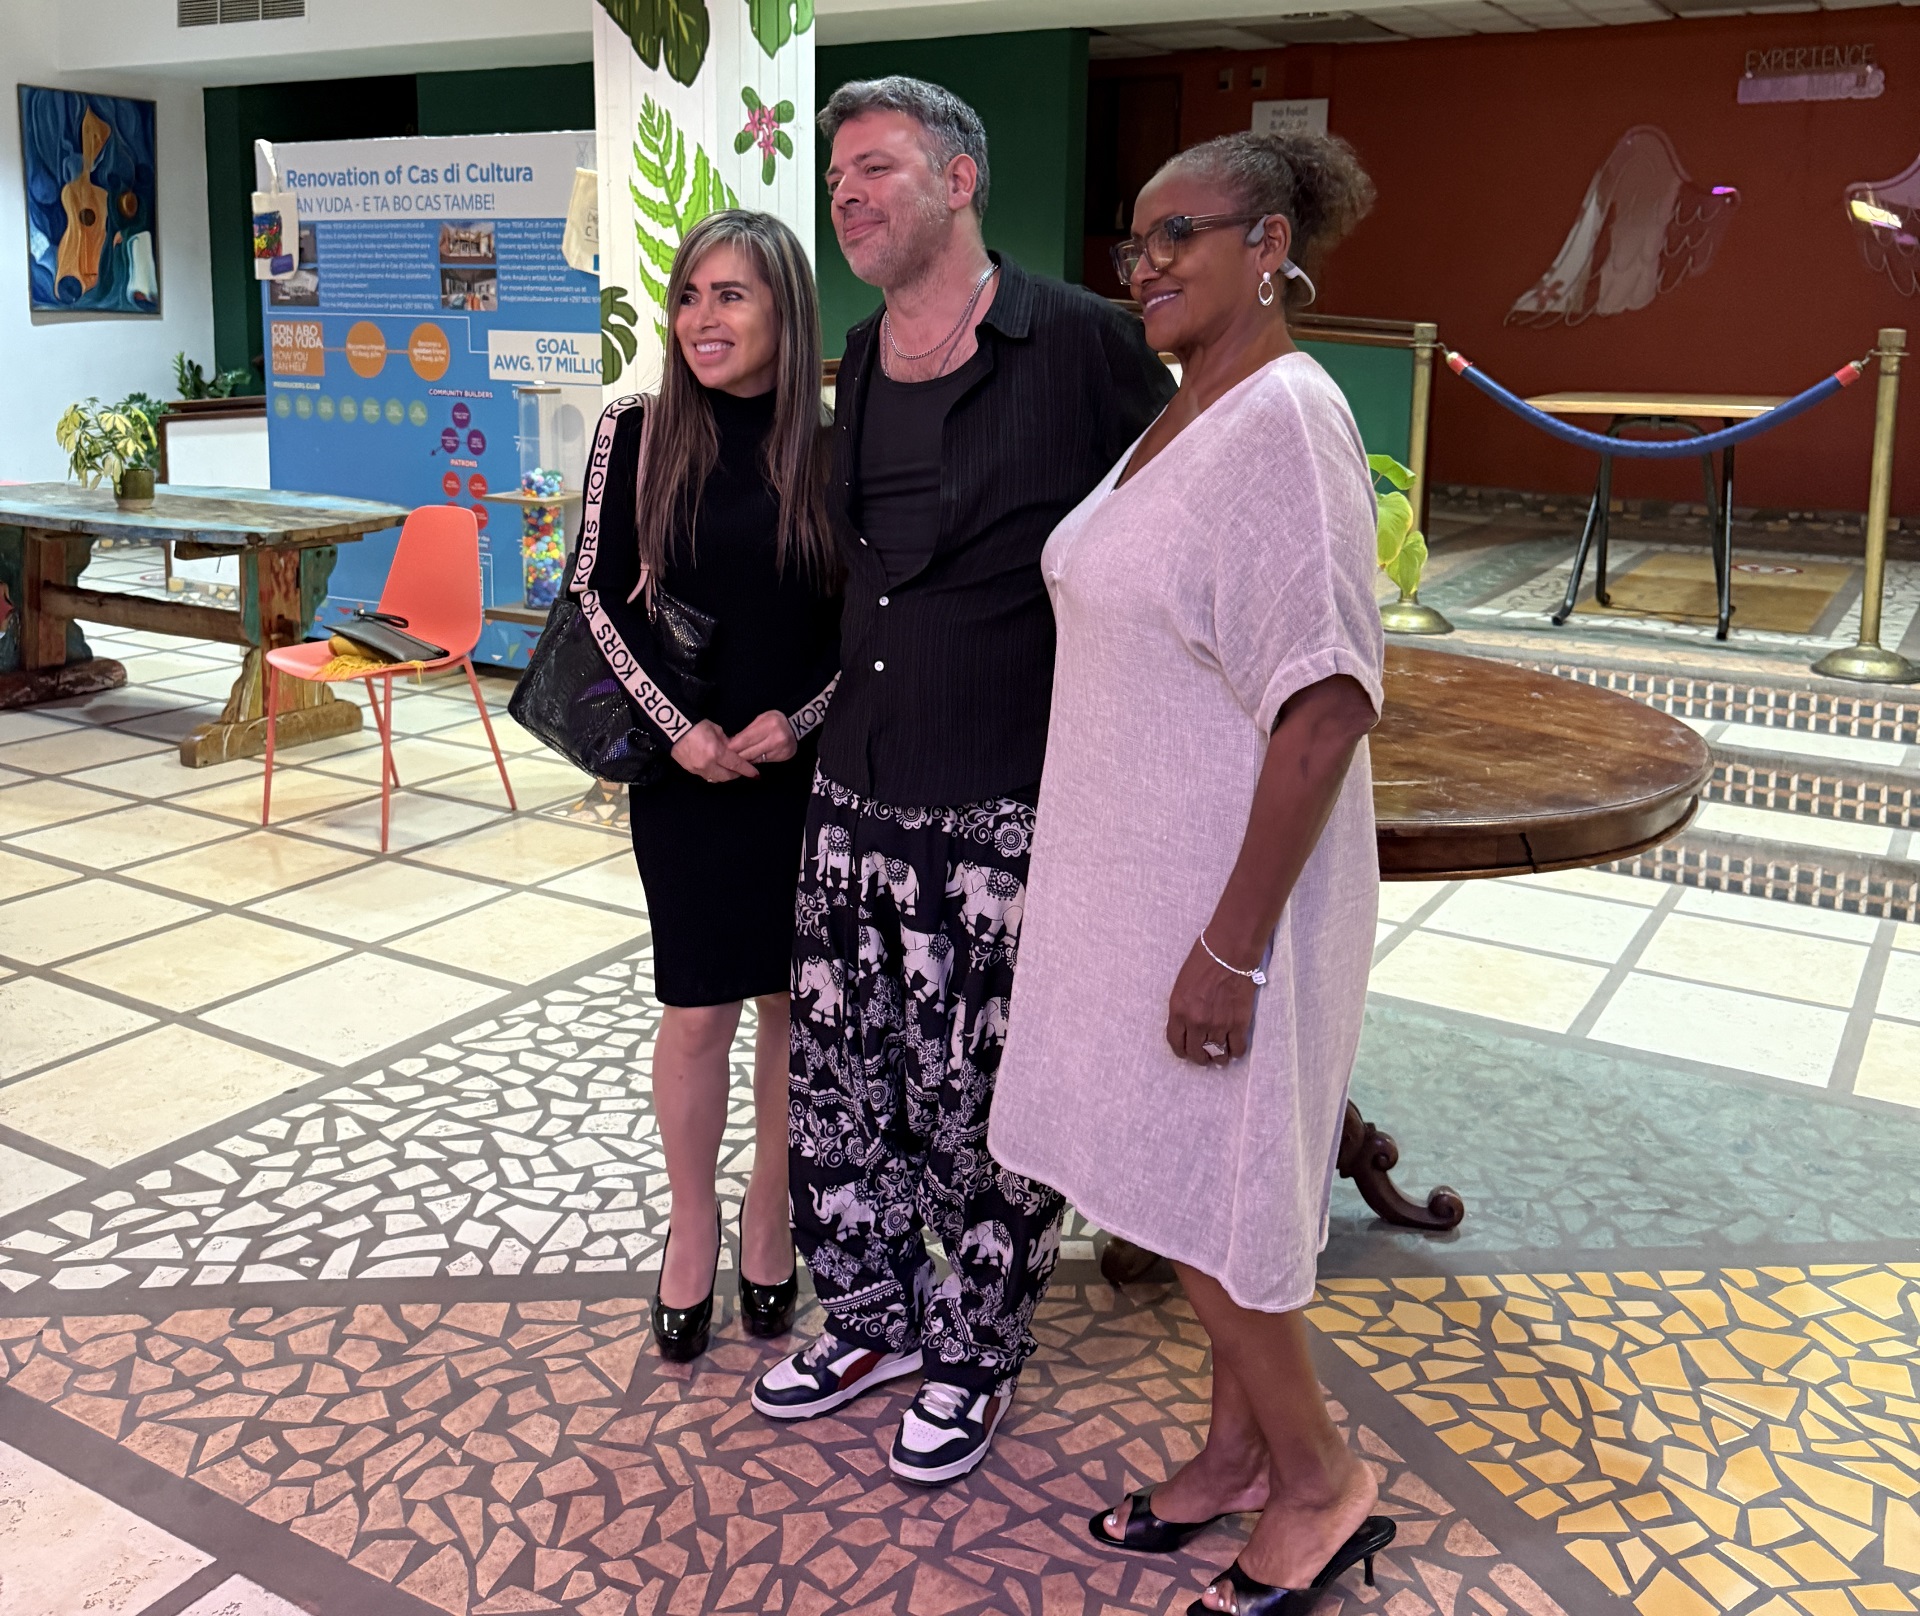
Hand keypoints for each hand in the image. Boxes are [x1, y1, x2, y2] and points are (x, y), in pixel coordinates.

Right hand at [671, 719, 758, 782]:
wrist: (672, 728)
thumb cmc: (696, 725)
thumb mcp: (716, 730)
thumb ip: (727, 742)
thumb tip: (734, 750)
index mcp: (716, 753)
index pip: (736, 765)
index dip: (747, 770)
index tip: (755, 774)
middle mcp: (708, 764)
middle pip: (727, 776)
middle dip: (736, 774)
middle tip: (741, 769)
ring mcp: (697, 769)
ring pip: (716, 778)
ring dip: (724, 775)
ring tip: (729, 769)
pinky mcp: (689, 770)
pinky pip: (705, 776)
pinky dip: (713, 773)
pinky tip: (715, 767)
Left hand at [729, 710, 797, 766]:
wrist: (797, 725)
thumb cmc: (775, 719)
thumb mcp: (761, 719)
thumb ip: (747, 731)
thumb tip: (732, 743)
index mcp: (769, 726)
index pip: (745, 739)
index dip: (733, 746)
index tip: (723, 749)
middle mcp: (775, 739)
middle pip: (749, 752)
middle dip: (736, 755)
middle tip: (725, 757)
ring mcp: (780, 750)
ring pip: (755, 759)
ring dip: (744, 760)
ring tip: (735, 759)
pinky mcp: (782, 757)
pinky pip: (763, 762)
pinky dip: (754, 760)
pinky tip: (749, 759)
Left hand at [1166, 937, 1258, 1066]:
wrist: (1229, 953)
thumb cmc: (1203, 962)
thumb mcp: (1181, 986)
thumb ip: (1183, 1009)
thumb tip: (1188, 1027)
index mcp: (1179, 1011)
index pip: (1176, 1043)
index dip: (1181, 1051)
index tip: (1186, 1053)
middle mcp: (1197, 1022)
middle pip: (1196, 1053)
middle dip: (1200, 1057)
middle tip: (1204, 1056)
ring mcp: (1219, 1025)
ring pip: (1218, 1054)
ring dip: (1219, 1057)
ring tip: (1221, 1055)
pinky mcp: (1239, 1024)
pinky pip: (1237, 1048)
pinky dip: (1236, 1051)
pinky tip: (1234, 1048)